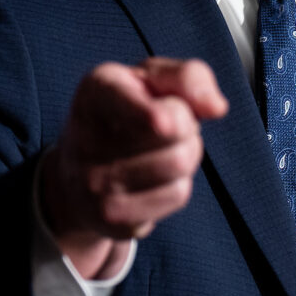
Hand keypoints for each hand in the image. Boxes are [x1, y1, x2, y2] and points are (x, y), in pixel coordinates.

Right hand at [41, 57, 228, 277]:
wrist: (78, 171)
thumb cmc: (126, 111)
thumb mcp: (152, 78)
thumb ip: (189, 77)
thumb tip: (216, 107)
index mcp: (97, 91)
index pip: (154, 116)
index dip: (177, 114)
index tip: (169, 116)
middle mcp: (87, 139)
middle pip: (179, 135)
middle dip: (187, 128)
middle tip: (168, 128)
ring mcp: (95, 185)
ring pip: (180, 165)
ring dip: (186, 155)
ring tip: (162, 150)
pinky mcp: (112, 218)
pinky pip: (177, 196)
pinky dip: (177, 183)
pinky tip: (154, 178)